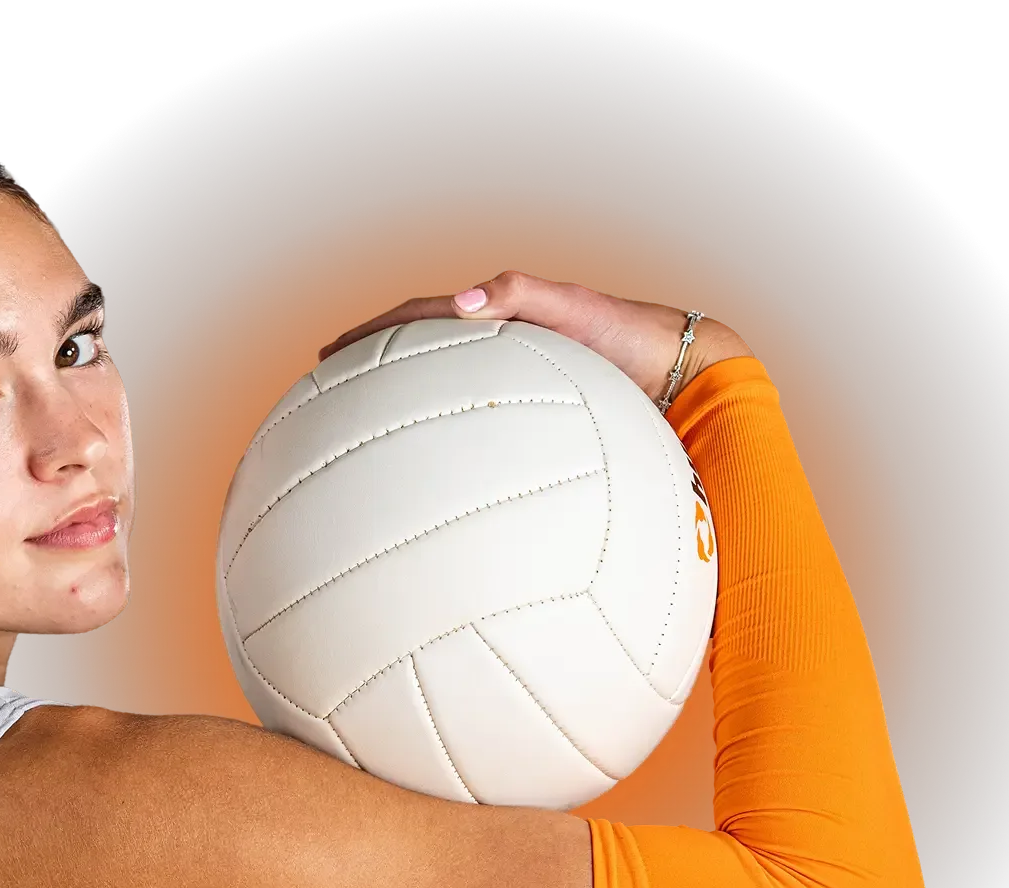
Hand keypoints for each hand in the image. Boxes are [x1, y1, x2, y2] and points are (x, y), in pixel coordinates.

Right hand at [317, 270, 753, 403]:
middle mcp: (497, 353)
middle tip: (326, 388)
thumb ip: (523, 296)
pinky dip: (441, 440)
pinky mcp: (530, 421)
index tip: (328, 354)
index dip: (371, 337)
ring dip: (401, 405)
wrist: (682, 373)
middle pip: (420, 357)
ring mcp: (511, 386)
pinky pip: (472, 429)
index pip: (418, 322)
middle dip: (372, 369)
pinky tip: (430, 470)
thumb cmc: (629, 335)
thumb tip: (463, 303)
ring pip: (441, 394)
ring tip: (363, 429)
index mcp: (496, 322)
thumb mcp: (573, 308)